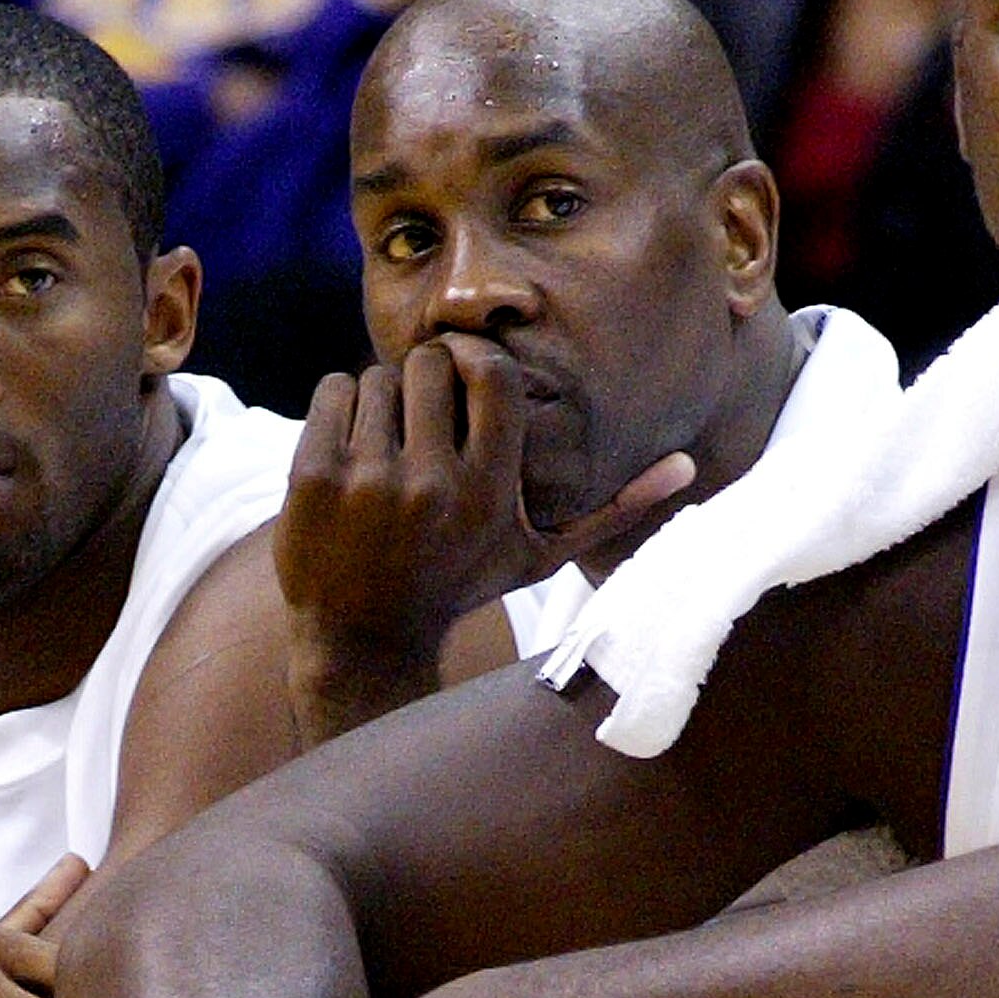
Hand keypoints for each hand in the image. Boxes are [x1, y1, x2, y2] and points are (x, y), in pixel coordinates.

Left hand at [275, 336, 691, 681]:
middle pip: (430, 362)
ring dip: (383, 395)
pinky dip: (342, 405)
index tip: (465, 376)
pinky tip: (355, 445)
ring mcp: (367, 480)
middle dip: (427, 375)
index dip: (476, 359)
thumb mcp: (538, 556)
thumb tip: (686, 467)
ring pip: (377, 374)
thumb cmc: (460, 585)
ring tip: (389, 438)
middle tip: (423, 408)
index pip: (491, 372)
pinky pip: (334, 390)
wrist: (364, 638)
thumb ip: (611, 511)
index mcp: (489, 491)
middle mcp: (431, 483)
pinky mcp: (312, 477)